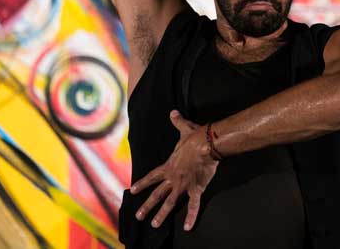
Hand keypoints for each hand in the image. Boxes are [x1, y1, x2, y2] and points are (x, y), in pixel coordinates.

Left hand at [130, 110, 218, 230]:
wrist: (207, 143)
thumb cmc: (195, 137)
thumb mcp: (184, 128)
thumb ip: (177, 122)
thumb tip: (173, 112)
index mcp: (168, 165)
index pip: (152, 176)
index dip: (142, 184)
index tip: (132, 190)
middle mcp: (173, 177)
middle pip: (157, 194)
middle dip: (147, 206)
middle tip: (138, 216)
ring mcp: (183, 185)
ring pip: (170, 203)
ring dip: (162, 215)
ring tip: (155, 225)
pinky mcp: (196, 189)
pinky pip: (193, 206)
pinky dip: (191, 217)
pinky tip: (187, 227)